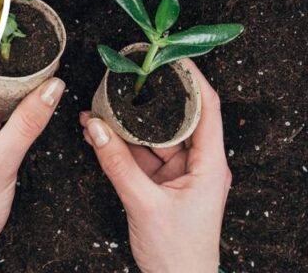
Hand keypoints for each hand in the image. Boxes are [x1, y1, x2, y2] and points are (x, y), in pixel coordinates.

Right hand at [81, 60, 230, 272]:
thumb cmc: (178, 255)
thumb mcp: (143, 204)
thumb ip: (117, 163)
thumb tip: (95, 127)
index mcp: (212, 165)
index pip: (207, 107)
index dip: (192, 78)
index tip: (171, 55)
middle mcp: (201, 165)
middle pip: (180, 117)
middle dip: (153, 96)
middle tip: (131, 73)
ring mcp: (183, 175)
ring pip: (158, 136)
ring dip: (132, 122)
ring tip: (105, 103)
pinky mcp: (166, 186)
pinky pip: (145, 157)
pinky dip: (125, 145)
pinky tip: (102, 133)